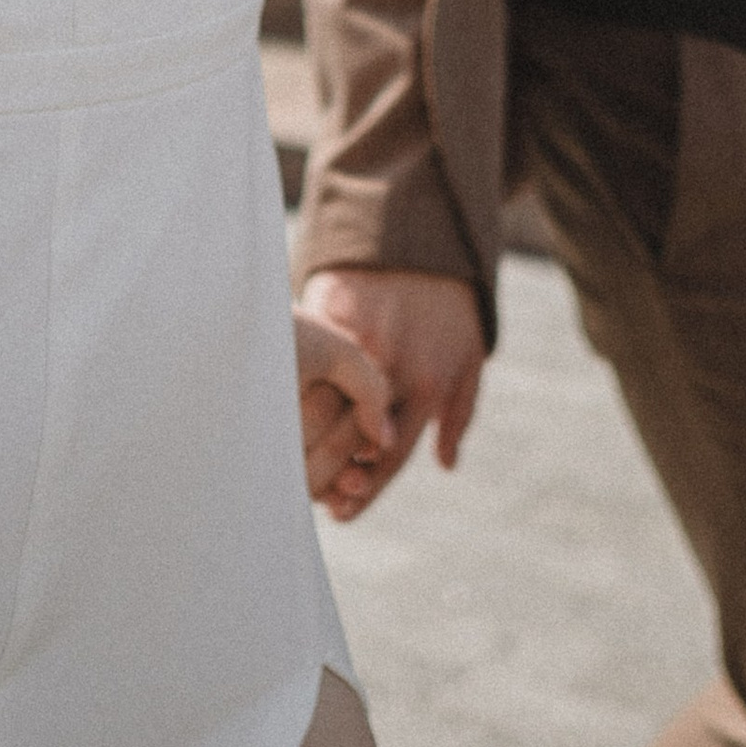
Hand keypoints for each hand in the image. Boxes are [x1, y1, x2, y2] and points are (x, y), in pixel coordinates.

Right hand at [297, 267, 484, 520]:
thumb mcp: (469, 358)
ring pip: (323, 402)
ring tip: (284, 467)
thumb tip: (447, 465)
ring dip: (303, 439)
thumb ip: (460, 413)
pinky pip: (309, 356)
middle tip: (304, 502)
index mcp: (426, 385)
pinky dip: (292, 385)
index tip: (340, 513)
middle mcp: (392, 368)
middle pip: (351, 440)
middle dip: (327, 477)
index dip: (364, 490)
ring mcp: (358, 339)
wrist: (425, 234)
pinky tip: (276, 408)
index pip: (389, 456)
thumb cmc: (452, 307)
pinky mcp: (331, 310)